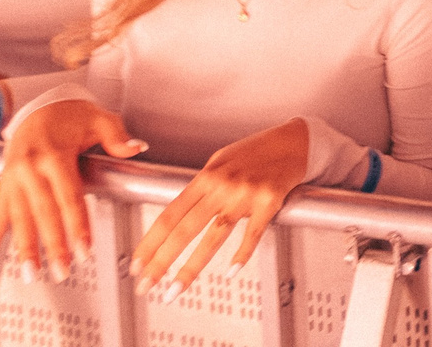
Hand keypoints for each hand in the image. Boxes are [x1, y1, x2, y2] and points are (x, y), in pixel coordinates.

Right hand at [0, 99, 148, 281]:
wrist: (37, 106)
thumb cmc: (70, 115)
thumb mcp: (98, 118)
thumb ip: (116, 135)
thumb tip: (136, 146)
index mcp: (53, 154)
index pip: (68, 196)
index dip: (77, 224)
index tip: (85, 248)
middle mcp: (29, 169)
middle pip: (43, 213)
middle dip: (53, 244)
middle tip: (63, 270)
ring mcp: (13, 179)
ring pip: (18, 219)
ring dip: (24, 249)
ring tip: (31, 274)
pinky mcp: (4, 186)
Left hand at [131, 118, 311, 296]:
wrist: (294, 142)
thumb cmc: (257, 151)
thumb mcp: (220, 162)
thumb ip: (201, 188)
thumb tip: (180, 215)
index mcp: (206, 177)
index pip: (169, 215)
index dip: (150, 242)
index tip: (137, 263)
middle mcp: (222, 186)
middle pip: (184, 230)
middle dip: (160, 262)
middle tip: (145, 286)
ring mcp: (245, 195)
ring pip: (213, 237)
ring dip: (190, 268)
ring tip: (174, 290)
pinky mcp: (269, 202)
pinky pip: (253, 234)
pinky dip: (242, 254)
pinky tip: (231, 272)